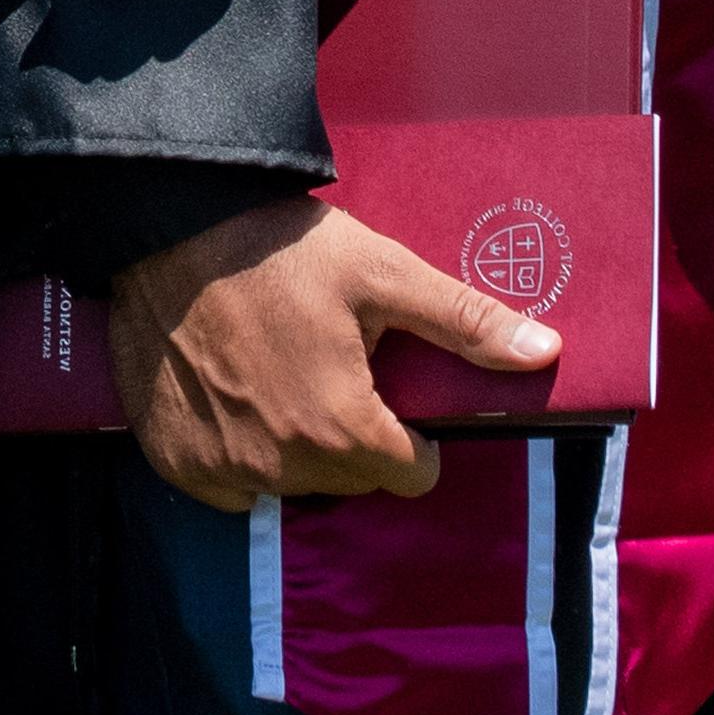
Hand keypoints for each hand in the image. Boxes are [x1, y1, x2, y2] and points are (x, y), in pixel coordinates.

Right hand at [108, 196, 561, 510]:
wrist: (166, 228)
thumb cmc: (280, 248)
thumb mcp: (383, 272)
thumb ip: (464, 322)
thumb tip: (546, 351)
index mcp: (342, 431)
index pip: (411, 476)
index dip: (413, 435)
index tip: (391, 389)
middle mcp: (282, 468)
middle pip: (351, 480)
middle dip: (355, 437)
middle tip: (335, 367)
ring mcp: (224, 470)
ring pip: (291, 484)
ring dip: (298, 448)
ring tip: (284, 375)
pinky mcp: (177, 463)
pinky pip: (230, 486)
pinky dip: (239, 455)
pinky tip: (236, 398)